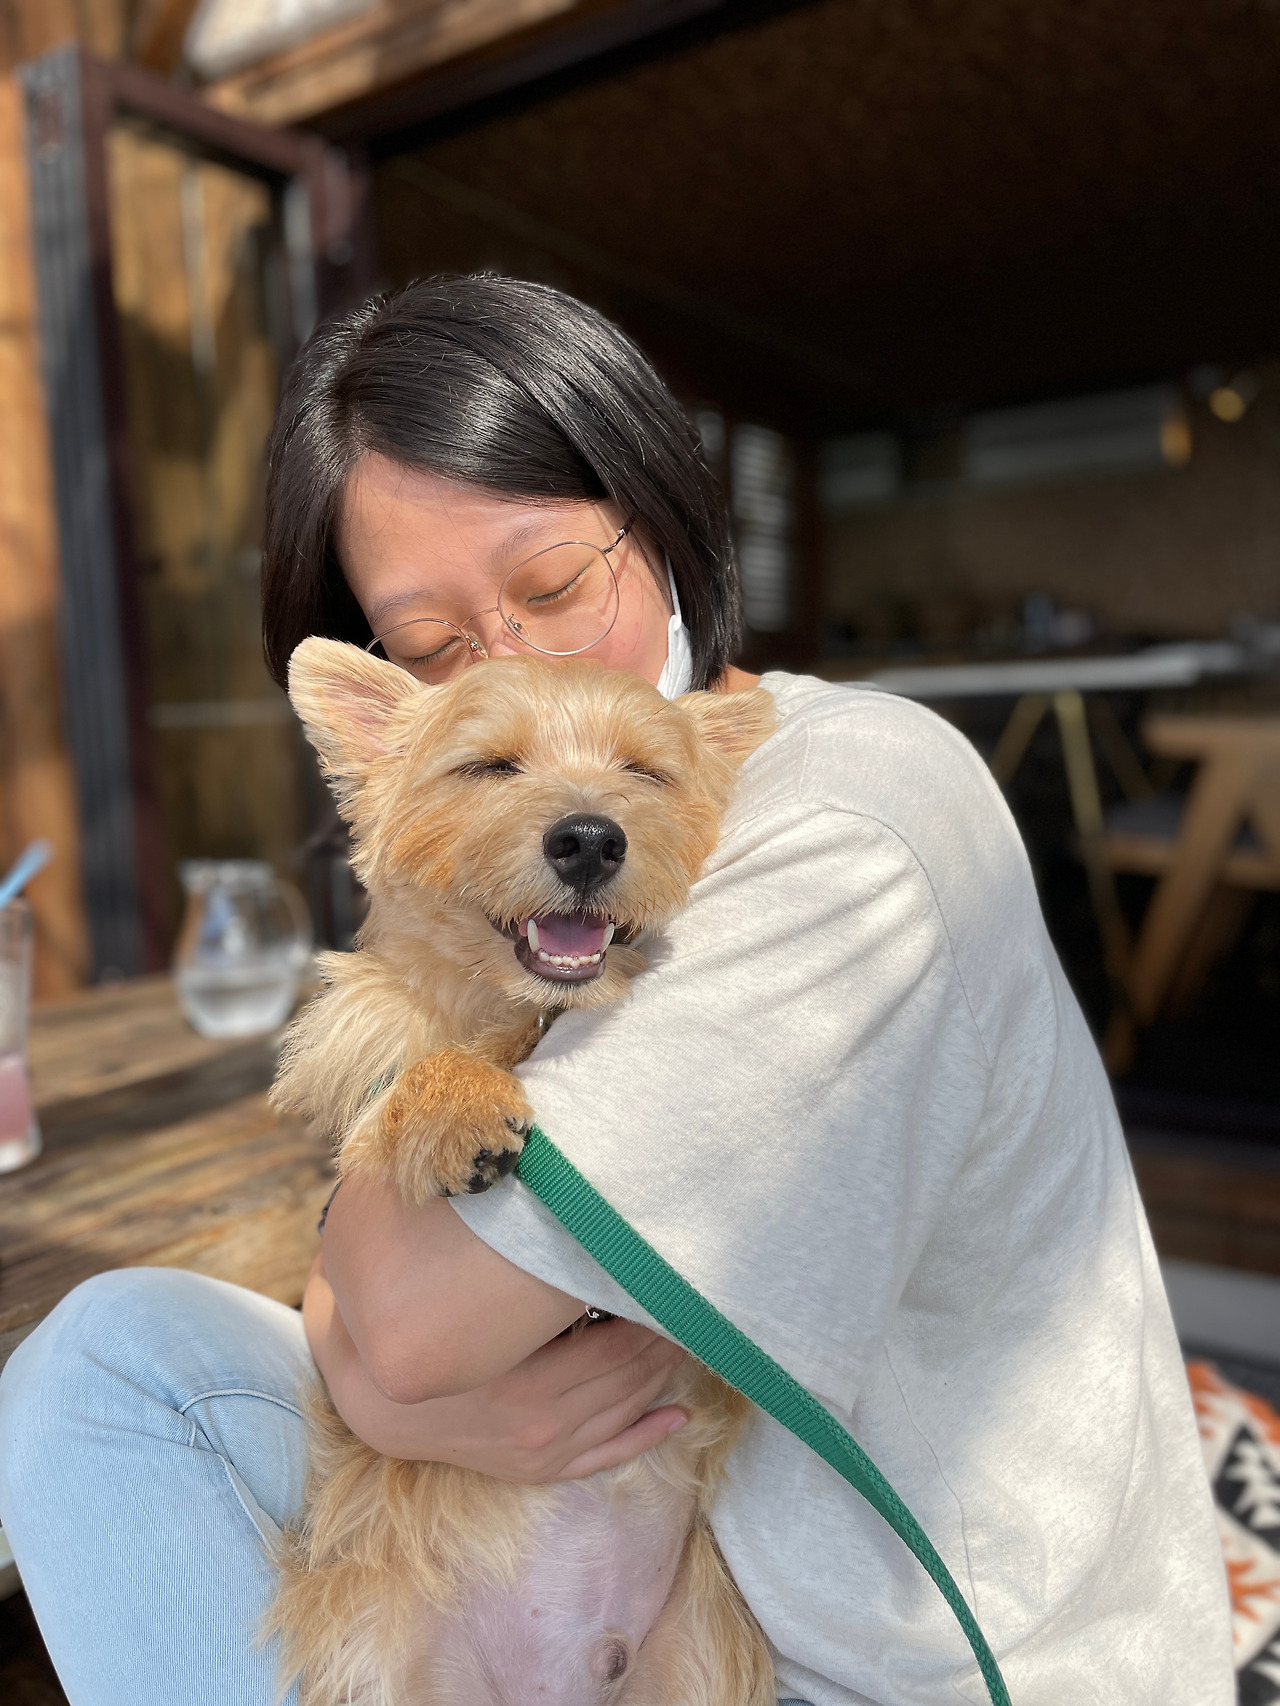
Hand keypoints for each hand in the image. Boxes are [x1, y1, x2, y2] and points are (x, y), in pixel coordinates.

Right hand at [305, 1255, 688, 1480]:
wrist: (387, 1404)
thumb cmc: (433, 1334)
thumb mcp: (467, 1299)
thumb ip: (514, 1266)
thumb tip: (570, 1213)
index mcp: (527, 1384)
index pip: (617, 1349)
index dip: (652, 1318)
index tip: (671, 1283)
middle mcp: (541, 1426)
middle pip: (627, 1378)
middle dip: (664, 1340)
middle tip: (691, 1303)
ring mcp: (543, 1453)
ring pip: (624, 1411)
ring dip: (661, 1376)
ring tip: (687, 1337)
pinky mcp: (541, 1469)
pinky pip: (607, 1457)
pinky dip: (646, 1435)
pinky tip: (679, 1416)